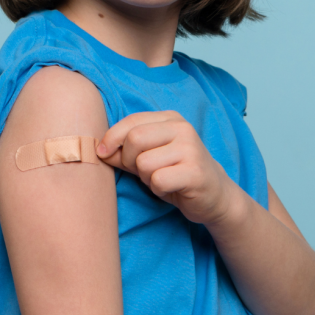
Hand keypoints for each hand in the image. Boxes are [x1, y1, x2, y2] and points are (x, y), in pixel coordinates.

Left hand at [96, 111, 239, 225]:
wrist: (214, 195)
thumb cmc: (177, 174)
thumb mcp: (150, 157)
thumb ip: (126, 151)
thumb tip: (99, 150)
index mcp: (171, 119)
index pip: (131, 122)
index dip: (112, 138)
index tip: (103, 153)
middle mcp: (183, 129)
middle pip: (135, 139)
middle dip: (130, 160)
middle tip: (143, 171)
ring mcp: (191, 149)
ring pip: (144, 163)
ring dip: (146, 178)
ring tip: (161, 179)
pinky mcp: (195, 172)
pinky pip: (158, 180)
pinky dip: (158, 189)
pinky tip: (171, 188)